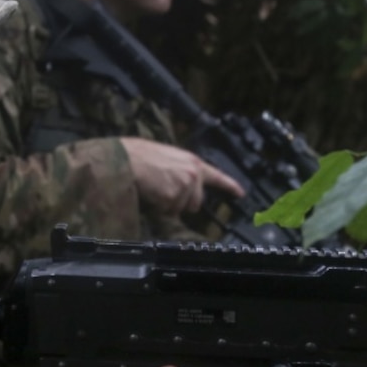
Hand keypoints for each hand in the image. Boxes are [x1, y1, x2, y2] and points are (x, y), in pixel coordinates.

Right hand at [119, 137, 244, 215]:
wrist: (126, 159)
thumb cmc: (141, 156)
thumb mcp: (169, 157)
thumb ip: (182, 170)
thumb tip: (184, 185)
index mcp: (193, 162)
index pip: (217, 176)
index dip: (230, 186)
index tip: (240, 194)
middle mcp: (193, 174)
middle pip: (196, 203)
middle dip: (181, 202)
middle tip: (164, 190)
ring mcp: (185, 186)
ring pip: (180, 209)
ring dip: (167, 205)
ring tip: (154, 188)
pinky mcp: (174, 196)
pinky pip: (168, 211)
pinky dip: (158, 206)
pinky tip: (151, 192)